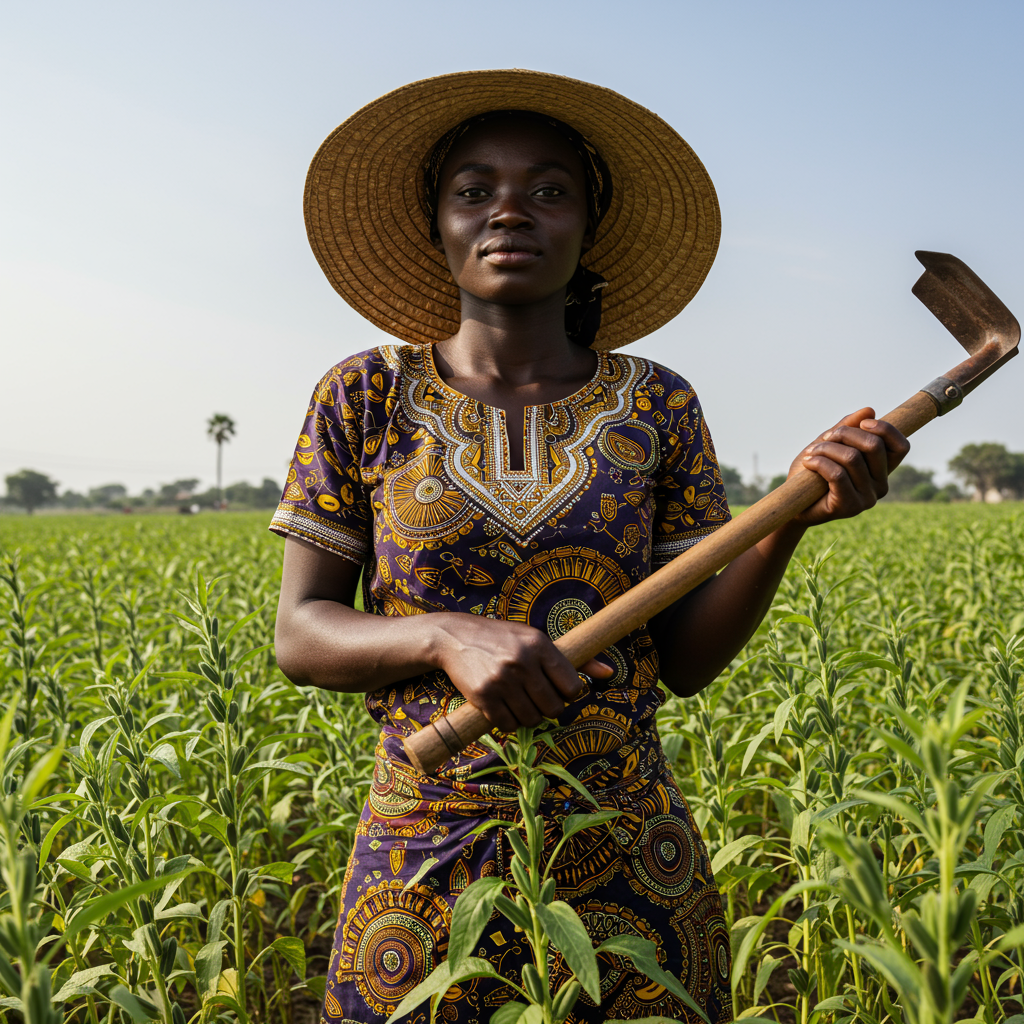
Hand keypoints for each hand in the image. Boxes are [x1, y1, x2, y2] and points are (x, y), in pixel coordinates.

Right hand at [431, 613, 613, 731]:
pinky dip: (509, 722)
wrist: (455, 636)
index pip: (572, 687)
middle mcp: (522, 661)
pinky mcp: (483, 695)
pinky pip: (508, 724)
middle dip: (549, 708)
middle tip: (536, 697)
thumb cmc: (503, 638)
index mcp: (540, 645)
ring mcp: (502, 680)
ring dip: (528, 717)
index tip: (557, 690)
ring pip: (532, 719)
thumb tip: (610, 673)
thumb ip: (576, 658)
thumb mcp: (537, 639)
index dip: (568, 694)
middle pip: (554, 707)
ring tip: (519, 701)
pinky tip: (504, 707)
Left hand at [787, 407, 909, 525]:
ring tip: (810, 453)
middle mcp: (880, 486)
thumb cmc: (813, 473)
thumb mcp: (829, 444)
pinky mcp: (849, 506)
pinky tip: (808, 462)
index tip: (862, 423)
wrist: (794, 504)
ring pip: (852, 458)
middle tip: (825, 438)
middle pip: (874, 446)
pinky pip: (837, 474)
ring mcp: (867, 499)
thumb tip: (869, 410)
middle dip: (845, 433)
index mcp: (882, 470)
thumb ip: (848, 427)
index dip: (885, 429)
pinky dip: (819, 462)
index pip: (901, 447)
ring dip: (826, 448)